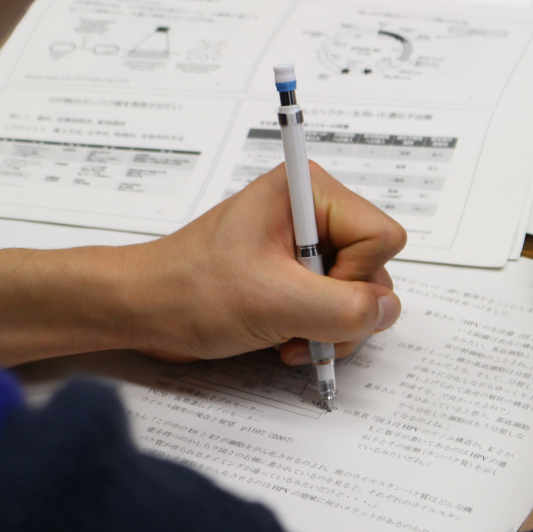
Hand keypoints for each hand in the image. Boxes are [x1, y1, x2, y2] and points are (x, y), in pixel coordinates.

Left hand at [123, 162, 405, 364]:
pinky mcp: (297, 275)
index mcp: (310, 193)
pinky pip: (337, 307)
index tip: (310, 291)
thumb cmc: (191, 290)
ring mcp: (306, 247)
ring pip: (360, 295)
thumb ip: (345, 307)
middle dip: (343, 310)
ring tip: (288, 336)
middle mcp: (313, 214)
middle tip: (299, 324)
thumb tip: (388, 310)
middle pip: (375, 269)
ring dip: (330, 328)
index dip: (356, 277)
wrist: (143, 310)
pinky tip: (286, 338)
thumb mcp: (275, 301)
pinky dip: (319, 331)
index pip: (382, 237)